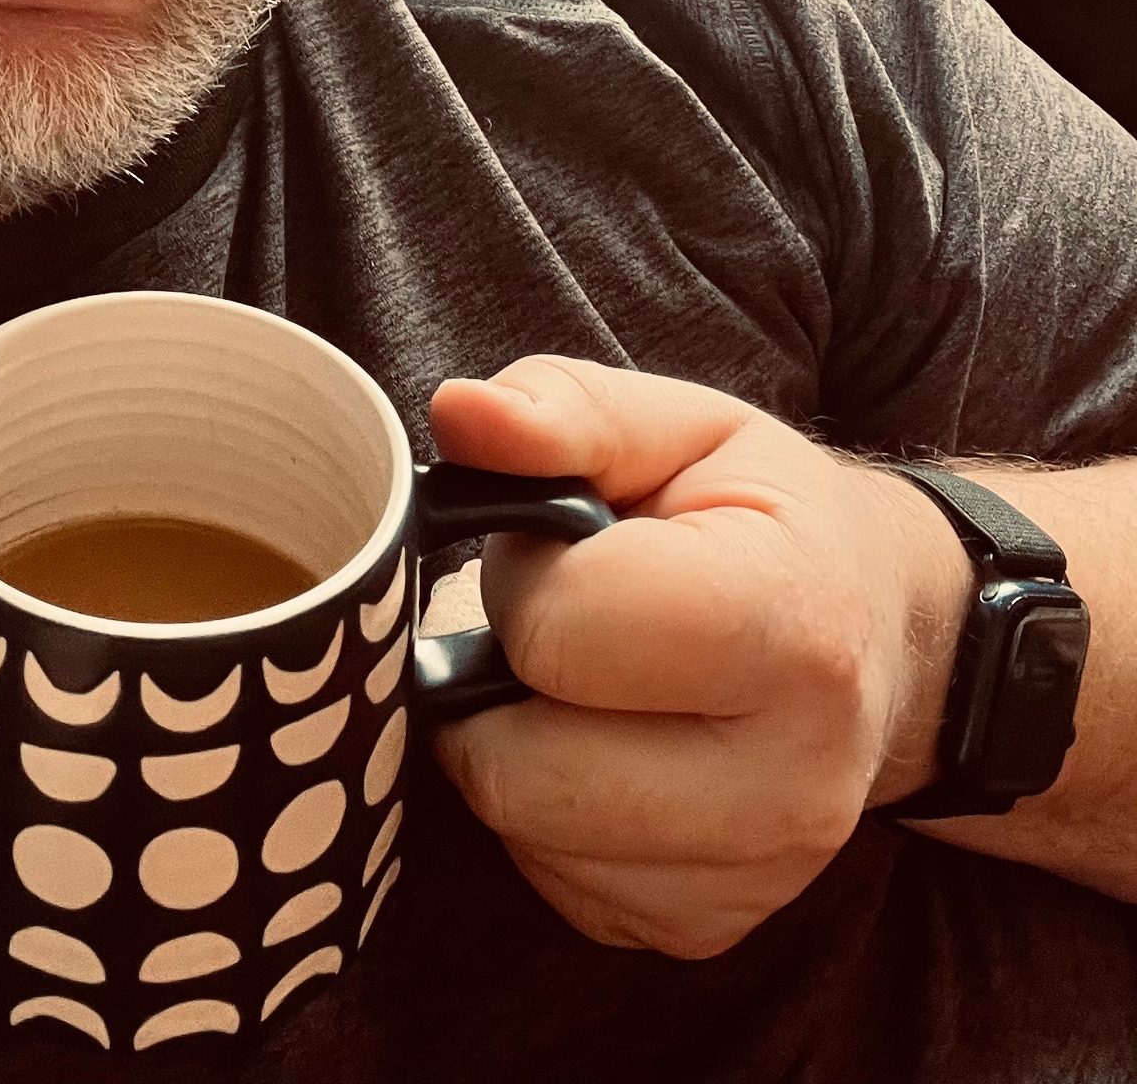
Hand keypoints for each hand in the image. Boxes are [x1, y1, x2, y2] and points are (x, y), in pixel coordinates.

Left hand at [427, 357, 970, 959]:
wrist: (881, 635)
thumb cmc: (765, 517)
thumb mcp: (680, 425)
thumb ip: (564, 412)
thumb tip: (458, 413)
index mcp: (790, 627)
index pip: (560, 635)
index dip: (529, 579)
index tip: (574, 550)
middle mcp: (790, 782)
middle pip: (517, 768)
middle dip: (502, 677)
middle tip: (564, 624)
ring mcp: (755, 876)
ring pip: (522, 834)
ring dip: (517, 747)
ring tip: (590, 682)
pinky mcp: (707, 927)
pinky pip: (554, 882)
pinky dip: (550, 813)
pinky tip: (606, 747)